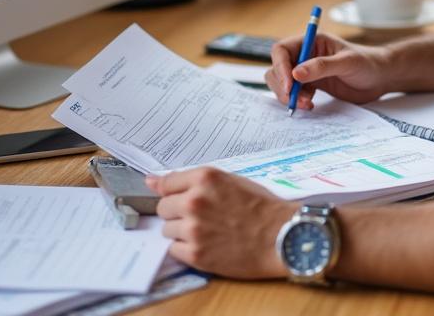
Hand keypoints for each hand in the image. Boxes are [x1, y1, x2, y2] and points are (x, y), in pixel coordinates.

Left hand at [147, 167, 292, 278]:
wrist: (281, 237)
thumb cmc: (263, 208)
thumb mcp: (231, 181)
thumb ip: (193, 181)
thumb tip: (151, 181)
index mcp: (205, 178)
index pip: (166, 184)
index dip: (174, 193)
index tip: (178, 198)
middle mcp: (195, 201)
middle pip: (163, 208)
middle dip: (178, 213)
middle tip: (202, 218)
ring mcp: (193, 229)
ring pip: (167, 230)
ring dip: (182, 232)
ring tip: (208, 233)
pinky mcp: (195, 253)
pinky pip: (174, 249)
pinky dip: (187, 249)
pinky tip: (208, 245)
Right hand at [266, 32, 392, 108]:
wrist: (380, 78)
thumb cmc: (367, 63)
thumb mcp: (347, 62)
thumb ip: (322, 67)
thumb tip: (296, 73)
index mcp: (312, 41)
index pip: (282, 50)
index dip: (281, 67)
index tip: (289, 85)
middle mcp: (306, 55)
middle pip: (278, 68)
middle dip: (282, 85)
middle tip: (295, 100)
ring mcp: (307, 70)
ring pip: (283, 82)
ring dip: (288, 95)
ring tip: (306, 104)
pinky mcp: (312, 85)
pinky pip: (294, 92)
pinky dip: (296, 100)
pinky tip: (309, 105)